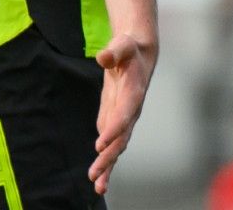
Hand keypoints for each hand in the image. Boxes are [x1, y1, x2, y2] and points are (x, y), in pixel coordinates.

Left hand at [90, 33, 156, 194]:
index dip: (114, 129)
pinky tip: (98, 178)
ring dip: (108, 166)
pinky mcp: (116, 121)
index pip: (124, 114)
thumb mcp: (122, 46)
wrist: (138, 55)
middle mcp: (131, 111)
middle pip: (121, 138)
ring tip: (98, 187)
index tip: (100, 144)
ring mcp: (124, 119)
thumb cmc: (129, 49)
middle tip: (95, 175)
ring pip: (117, 146)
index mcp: (134, 93)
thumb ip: (113, 52)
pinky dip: (105, 160)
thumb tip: (103, 57)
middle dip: (108, 157)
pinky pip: (111, 144)